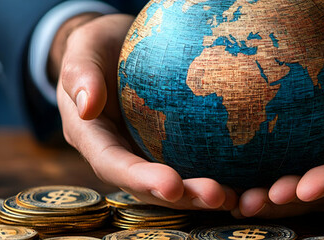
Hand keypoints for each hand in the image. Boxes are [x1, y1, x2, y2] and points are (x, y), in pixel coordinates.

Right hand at [52, 14, 237, 210]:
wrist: (114, 46)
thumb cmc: (97, 45)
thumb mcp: (84, 50)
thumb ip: (80, 74)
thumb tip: (87, 105)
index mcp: (92, 137)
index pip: (113, 165)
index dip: (141, 179)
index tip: (171, 186)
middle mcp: (119, 154)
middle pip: (148, 187)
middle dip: (182, 197)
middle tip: (216, 195)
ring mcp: (144, 154)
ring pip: (173, 185)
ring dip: (201, 196)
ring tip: (234, 197)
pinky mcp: (168, 148)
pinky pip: (190, 166)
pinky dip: (215, 176)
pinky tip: (243, 181)